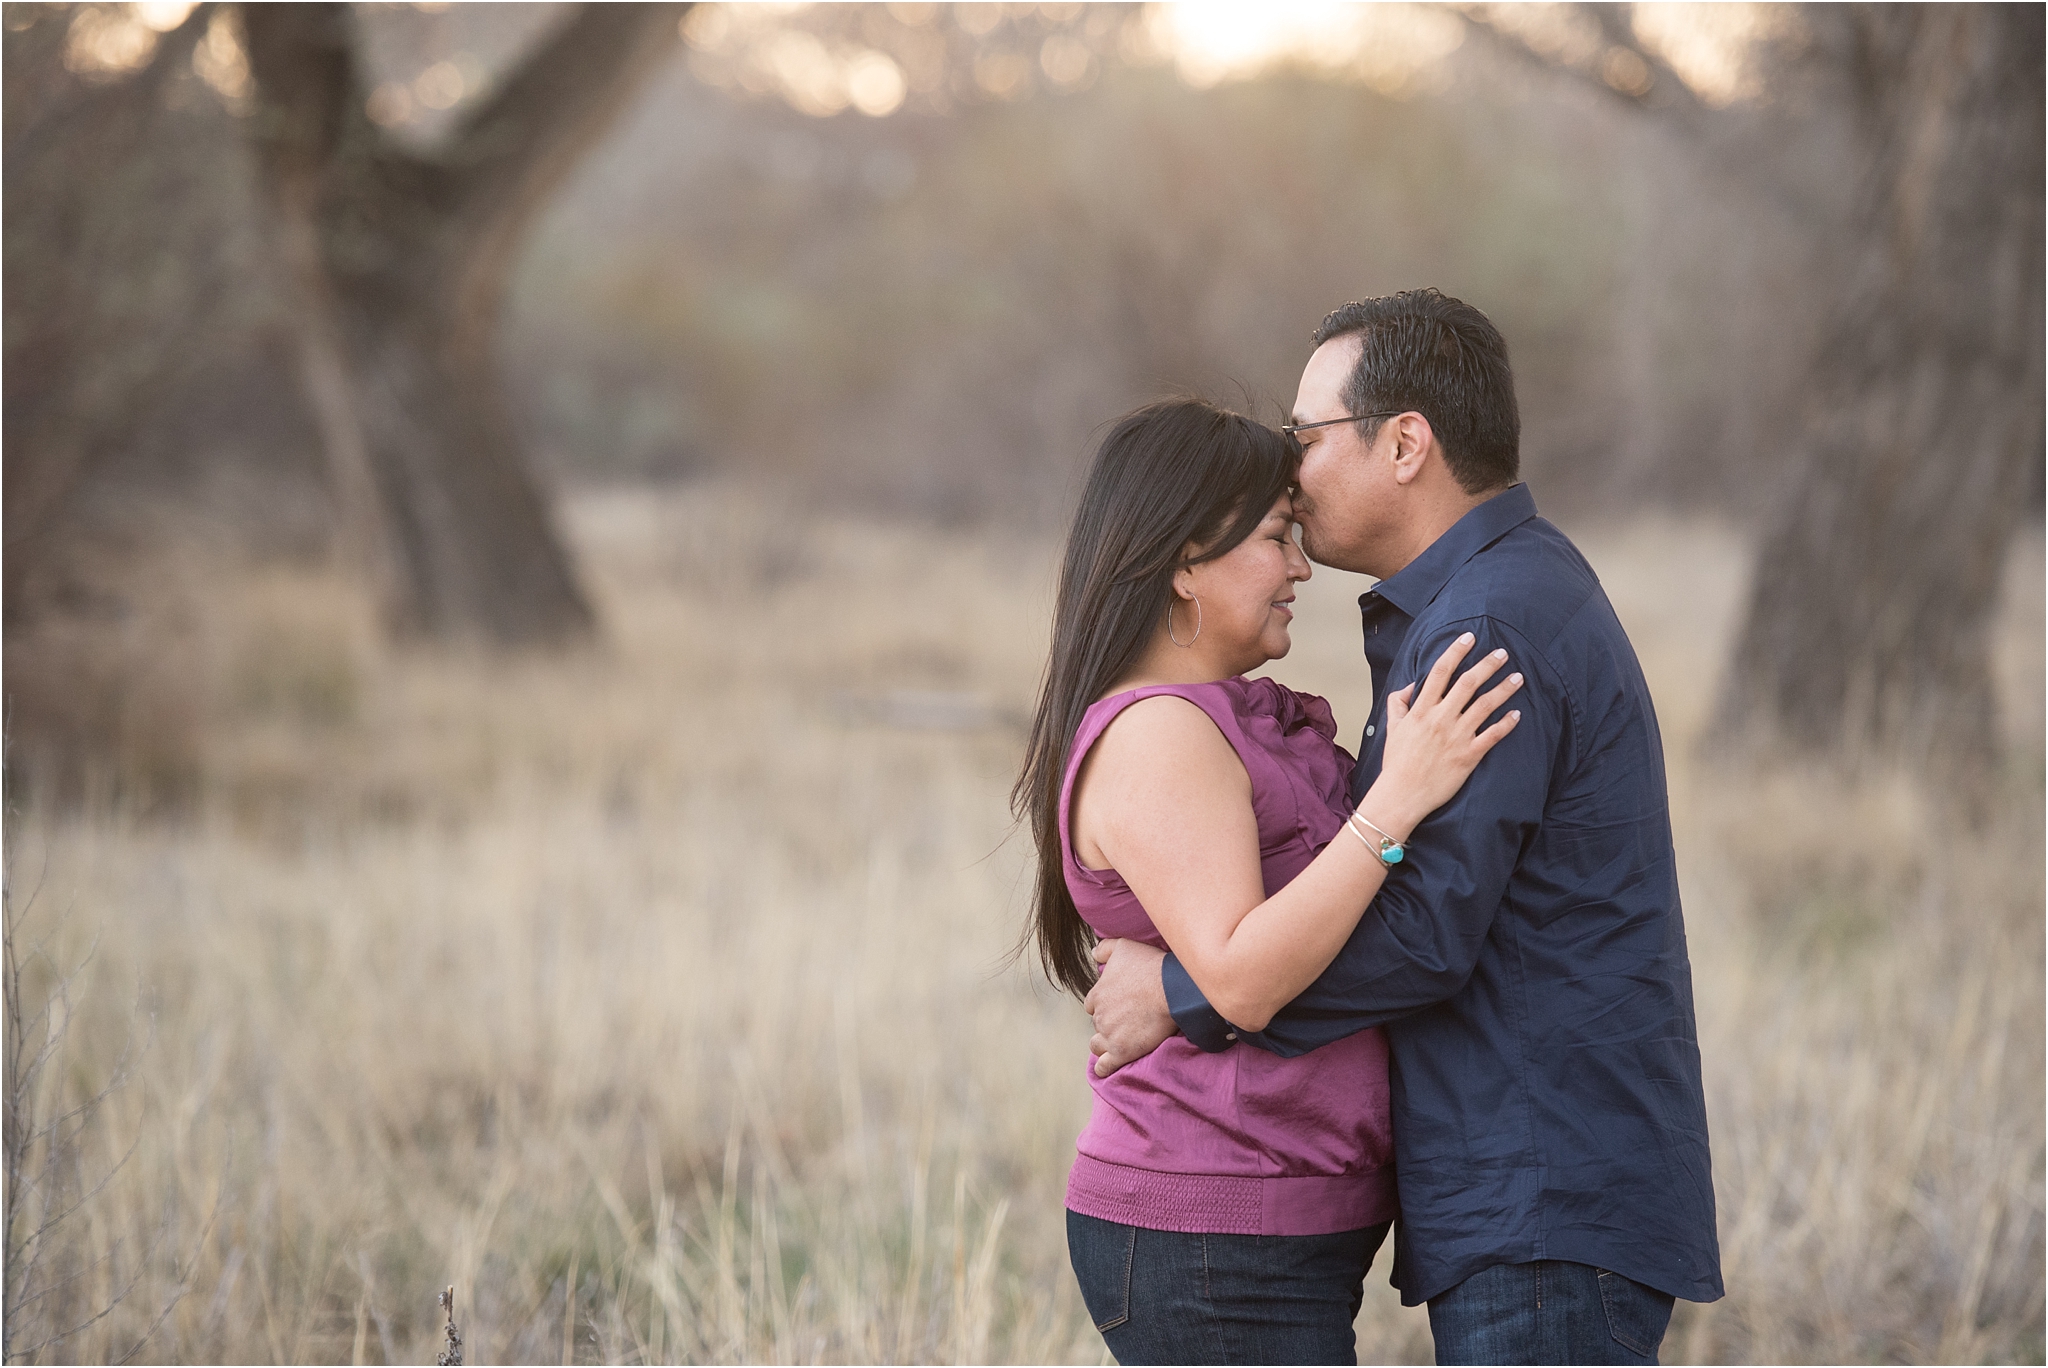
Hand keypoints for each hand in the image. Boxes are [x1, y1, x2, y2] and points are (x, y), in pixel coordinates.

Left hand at [1083, 939, 1174, 1077]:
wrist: (1171, 991)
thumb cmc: (1150, 967)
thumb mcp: (1124, 947)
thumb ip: (1104, 948)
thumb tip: (1092, 954)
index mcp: (1098, 994)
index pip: (1093, 1004)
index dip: (1105, 1005)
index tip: (1118, 1005)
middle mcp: (1099, 1016)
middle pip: (1098, 1024)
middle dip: (1108, 1023)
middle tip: (1126, 1021)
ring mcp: (1109, 1035)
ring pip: (1097, 1044)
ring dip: (1105, 1044)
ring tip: (1119, 1042)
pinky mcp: (1121, 1052)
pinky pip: (1104, 1066)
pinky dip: (1104, 1067)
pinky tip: (1107, 1067)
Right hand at [1370, 632, 1524, 832]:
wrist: (1402, 794)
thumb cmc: (1397, 762)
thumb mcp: (1393, 727)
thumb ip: (1399, 703)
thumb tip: (1411, 686)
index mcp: (1421, 709)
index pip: (1440, 672)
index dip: (1456, 651)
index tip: (1469, 637)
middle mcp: (1440, 718)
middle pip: (1468, 683)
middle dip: (1487, 665)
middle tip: (1503, 653)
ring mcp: (1456, 736)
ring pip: (1485, 705)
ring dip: (1503, 689)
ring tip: (1518, 677)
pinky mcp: (1469, 755)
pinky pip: (1492, 735)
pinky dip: (1506, 723)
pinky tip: (1517, 713)